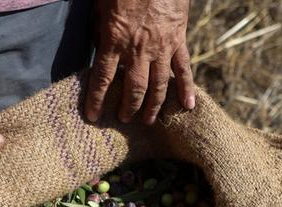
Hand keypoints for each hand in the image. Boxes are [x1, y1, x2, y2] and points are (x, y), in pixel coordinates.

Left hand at [85, 0, 194, 124]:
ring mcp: (160, 47)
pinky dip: (187, 89)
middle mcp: (138, 49)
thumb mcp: (101, 8)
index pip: (102, 78)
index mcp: (114, 40)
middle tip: (124, 120)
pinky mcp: (178, 41)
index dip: (96, 99)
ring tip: (147, 121)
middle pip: (133, 88)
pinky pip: (183, 69)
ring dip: (153, 106)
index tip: (92, 116)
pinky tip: (188, 106)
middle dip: (128, 108)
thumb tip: (98, 49)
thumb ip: (99, 32)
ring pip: (158, 85)